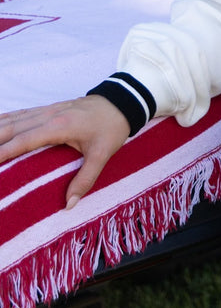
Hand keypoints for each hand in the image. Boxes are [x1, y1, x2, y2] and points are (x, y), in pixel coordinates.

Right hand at [0, 96, 129, 209]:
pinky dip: (6, 119)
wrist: (121, 102)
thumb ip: (85, 179)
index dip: (5, 151)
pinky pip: (21, 114)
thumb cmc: (111, 127)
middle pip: (13, 127)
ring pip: (14, 119)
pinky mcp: (49, 109)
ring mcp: (47, 110)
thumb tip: (69, 204)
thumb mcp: (103, 154)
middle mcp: (48, 115)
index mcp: (59, 126)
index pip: (24, 140)